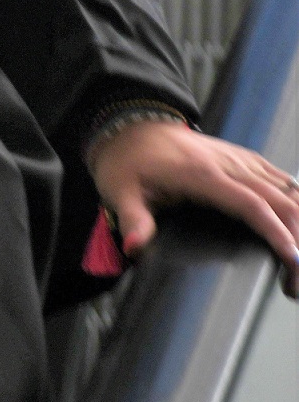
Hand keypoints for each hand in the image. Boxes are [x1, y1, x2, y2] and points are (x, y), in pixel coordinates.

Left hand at [90, 122, 298, 298]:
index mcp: (202, 174)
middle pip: (279, 198)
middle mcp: (227, 164)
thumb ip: (133, 219)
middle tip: (296, 277)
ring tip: (298, 258)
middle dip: (297, 237)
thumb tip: (136, 246)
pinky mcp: (241, 158)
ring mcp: (237, 158)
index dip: (276, 231)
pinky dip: (295, 199)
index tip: (292, 259)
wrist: (129, 124)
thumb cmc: (126, 160)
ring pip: (286, 187)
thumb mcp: (119, 191)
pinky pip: (279, 177)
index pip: (251, 204)